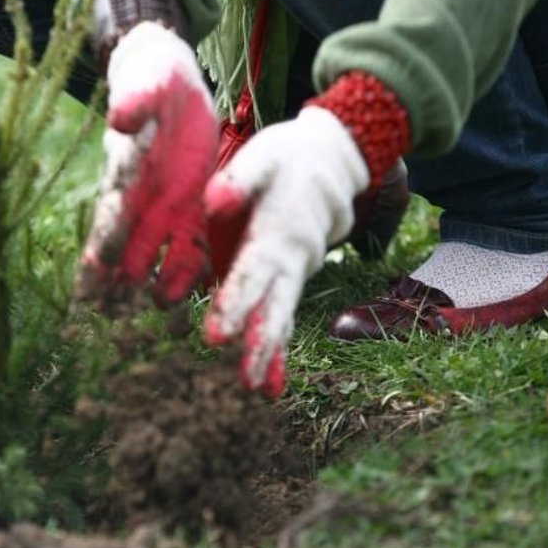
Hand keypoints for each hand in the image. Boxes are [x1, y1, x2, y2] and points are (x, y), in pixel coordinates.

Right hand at [77, 22, 217, 306]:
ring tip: (153, 323)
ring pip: (151, 257)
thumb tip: (120, 117)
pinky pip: (187, 249)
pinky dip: (185, 275)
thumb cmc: (155, 83)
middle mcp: (138, 199)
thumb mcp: (149, 85)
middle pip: (122, 247)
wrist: (172, 84)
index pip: (112, 209)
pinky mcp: (189, 212)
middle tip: (110, 319)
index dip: (105, 236)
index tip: (98, 267)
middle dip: (115, 281)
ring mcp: (162, 209)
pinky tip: (187, 304)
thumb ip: (136, 103)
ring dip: (149, 287)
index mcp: (126, 171)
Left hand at [202, 107, 369, 396]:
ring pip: (282, 316)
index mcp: (278, 230)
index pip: (253, 272)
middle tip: (244, 381)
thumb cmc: (288, 157)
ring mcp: (297, 270)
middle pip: (275, 305)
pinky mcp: (293, 276)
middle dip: (259, 343)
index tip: (217, 336)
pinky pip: (286, 315)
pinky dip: (279, 349)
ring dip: (269, 353)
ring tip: (254, 390)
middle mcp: (292, 257)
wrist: (333, 161)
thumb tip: (214, 200)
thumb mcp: (264, 156)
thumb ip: (241, 178)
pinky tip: (269, 386)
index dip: (236, 303)